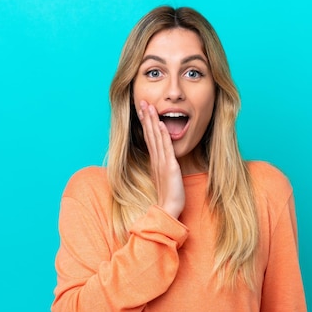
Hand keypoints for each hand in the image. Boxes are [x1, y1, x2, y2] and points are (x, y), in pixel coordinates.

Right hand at [137, 100, 184, 218]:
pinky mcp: (169, 167)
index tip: (143, 111)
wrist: (168, 209)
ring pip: (156, 137)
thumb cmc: (168, 196)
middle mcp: (156, 159)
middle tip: (142, 102)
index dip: (146, 123)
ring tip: (149, 107)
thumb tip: (162, 160)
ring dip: (152, 121)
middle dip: (146, 117)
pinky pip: (166, 148)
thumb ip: (162, 167)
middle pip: (150, 134)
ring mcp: (162, 162)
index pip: (149, 138)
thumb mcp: (164, 177)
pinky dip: (163, 135)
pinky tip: (161, 124)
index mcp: (154, 161)